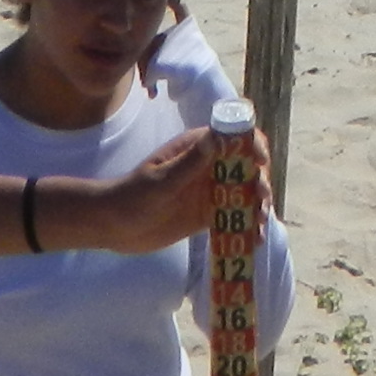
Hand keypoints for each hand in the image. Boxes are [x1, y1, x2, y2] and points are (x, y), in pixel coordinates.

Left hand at [71, 120, 273, 249]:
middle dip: (260, 181)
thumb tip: (218, 136)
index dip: (253, 144)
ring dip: (259, 206)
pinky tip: (256, 240)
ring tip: (261, 226)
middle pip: (246, 166)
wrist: (113, 226)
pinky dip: (248, 226)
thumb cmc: (132, 196)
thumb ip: (190, 162)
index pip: (233, 137)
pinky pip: (234, 217)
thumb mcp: (161, 180)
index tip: (262, 161)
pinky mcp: (207, 215)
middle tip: (262, 202)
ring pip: (245, 193)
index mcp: (196, 148)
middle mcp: (208, 167)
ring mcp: (209, 191)